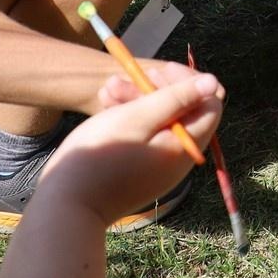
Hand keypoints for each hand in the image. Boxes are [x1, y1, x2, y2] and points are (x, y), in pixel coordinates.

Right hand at [38, 66, 223, 228]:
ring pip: (159, 123)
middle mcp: (178, 160)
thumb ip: (177, 98)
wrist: (64, 208)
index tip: (159, 70)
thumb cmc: (100, 155)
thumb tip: (213, 82)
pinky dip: (129, 120)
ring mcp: (159, 168)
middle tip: (124, 78)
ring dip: (136, 101)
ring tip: (105, 89)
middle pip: (182, 113)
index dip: (189, 82)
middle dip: (154, 90)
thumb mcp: (139, 117)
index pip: (208, 105)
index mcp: (185, 147)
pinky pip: (145, 139)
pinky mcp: (140, 173)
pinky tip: (105, 106)